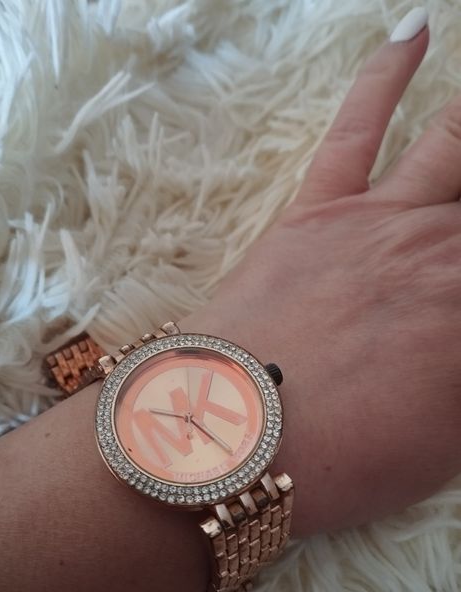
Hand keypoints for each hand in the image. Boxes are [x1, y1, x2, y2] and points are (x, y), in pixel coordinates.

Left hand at [181, 24, 460, 537]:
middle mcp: (448, 255)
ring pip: (455, 145)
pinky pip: (359, 123)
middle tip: (453, 243)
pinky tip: (414, 32)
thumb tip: (455, 348)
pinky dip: (387, 73)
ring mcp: (386, 221)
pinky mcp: (320, 208)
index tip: (456, 311)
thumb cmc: (345, 463)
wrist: (238, 445)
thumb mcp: (446, 445)